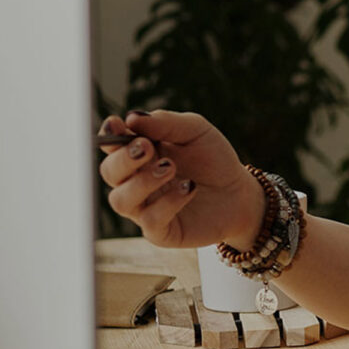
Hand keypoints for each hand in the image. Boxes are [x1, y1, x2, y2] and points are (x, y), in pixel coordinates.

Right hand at [97, 110, 261, 248]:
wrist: (240, 193)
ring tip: (171, 168)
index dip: (108, 135)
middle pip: (109, 172)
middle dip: (123, 159)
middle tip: (147, 148)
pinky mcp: (161, 231)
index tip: (117, 125)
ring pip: (121, 200)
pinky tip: (189, 187)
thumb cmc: (213, 159)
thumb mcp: (196, 131)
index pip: (111, 145)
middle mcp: (135, 181)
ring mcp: (145, 208)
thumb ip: (166, 123)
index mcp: (139, 153)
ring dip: (143, 182)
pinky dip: (168, 202)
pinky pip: (150, 220)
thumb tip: (132, 117)